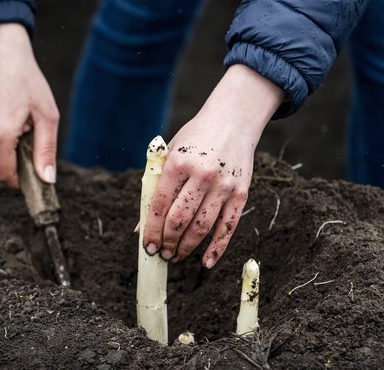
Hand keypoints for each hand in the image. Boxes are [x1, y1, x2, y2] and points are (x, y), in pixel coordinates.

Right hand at [0, 23, 58, 187]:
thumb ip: (46, 150)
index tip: (31, 174)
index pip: (4, 174)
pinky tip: (3, 113)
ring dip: (3, 146)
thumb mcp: (47, 116)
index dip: (19, 180)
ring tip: (16, 121)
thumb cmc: (28, 81)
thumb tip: (47, 179)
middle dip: (13, 160)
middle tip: (28, 137)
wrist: (1, 52)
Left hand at [142, 65, 284, 267]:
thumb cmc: (195, 138)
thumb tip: (142, 226)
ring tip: (176, 256)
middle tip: (161, 253)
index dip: (151, 230)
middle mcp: (202, 174)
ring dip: (187, 247)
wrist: (233, 121)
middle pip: (180, 219)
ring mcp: (224, 185)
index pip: (159, 205)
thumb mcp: (170, 153)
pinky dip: (217, 248)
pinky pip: (228, 227)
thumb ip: (155, 187)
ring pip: (202, 227)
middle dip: (167, 241)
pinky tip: (206, 262)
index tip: (146, 246)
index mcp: (179, 162)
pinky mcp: (241, 193)